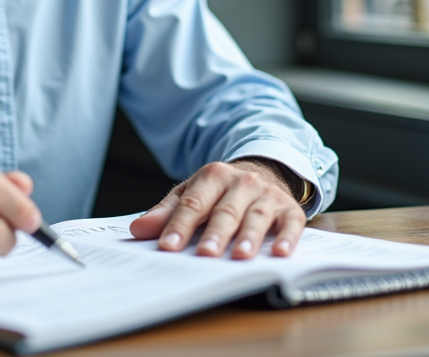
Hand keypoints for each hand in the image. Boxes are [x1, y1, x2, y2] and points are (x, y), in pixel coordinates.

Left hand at [128, 159, 305, 259]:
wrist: (263, 172)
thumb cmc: (220, 192)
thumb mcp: (191, 194)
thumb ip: (166, 213)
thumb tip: (137, 229)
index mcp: (213, 176)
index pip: (193, 202)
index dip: (179, 225)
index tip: (168, 246)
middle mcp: (242, 182)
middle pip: (225, 210)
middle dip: (215, 233)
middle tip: (206, 254)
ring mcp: (267, 194)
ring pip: (257, 215)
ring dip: (249, 236)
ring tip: (240, 256)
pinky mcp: (289, 208)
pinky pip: (291, 222)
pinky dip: (288, 237)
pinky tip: (281, 253)